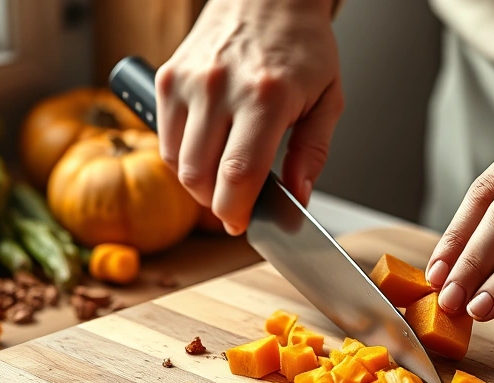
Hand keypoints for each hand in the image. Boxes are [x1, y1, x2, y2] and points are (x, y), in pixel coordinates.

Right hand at [156, 0, 342, 234]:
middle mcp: (220, 88)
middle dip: (219, 205)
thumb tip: (299, 198)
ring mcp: (188, 82)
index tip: (244, 225)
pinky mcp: (167, 78)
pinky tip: (209, 153)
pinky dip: (183, 159)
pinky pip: (164, 140)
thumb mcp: (328, 100)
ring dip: (200, 185)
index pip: (240, 174)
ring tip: (226, 178)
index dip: (238, 211)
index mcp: (266, 97)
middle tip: (238, 207)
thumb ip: (313, 154)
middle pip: (201, 176)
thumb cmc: (301, 46)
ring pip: (177, 164)